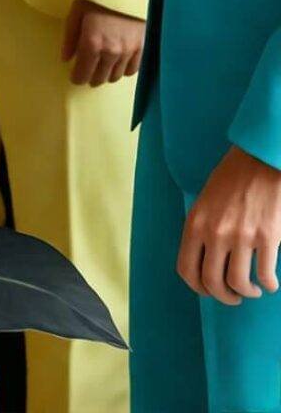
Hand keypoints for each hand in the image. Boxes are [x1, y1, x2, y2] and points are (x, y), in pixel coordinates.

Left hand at [62, 0, 144, 86]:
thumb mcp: (76, 12)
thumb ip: (69, 38)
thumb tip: (65, 59)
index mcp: (92, 43)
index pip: (82, 75)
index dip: (77, 78)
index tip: (75, 76)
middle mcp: (111, 51)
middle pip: (99, 78)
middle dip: (91, 77)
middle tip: (87, 71)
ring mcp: (128, 50)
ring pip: (115, 76)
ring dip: (106, 74)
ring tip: (101, 66)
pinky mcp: (142, 47)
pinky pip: (132, 70)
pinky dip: (123, 69)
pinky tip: (117, 62)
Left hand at [178, 147, 280, 304]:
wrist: (258, 161)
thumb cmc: (231, 178)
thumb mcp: (204, 202)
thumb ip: (201, 228)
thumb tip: (204, 257)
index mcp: (194, 223)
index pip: (186, 269)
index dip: (198, 287)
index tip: (209, 290)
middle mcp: (214, 233)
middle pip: (213, 282)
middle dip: (223, 296)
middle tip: (233, 296)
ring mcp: (241, 236)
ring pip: (238, 283)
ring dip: (246, 292)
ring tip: (252, 289)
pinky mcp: (267, 237)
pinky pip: (265, 274)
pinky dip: (268, 284)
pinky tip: (270, 282)